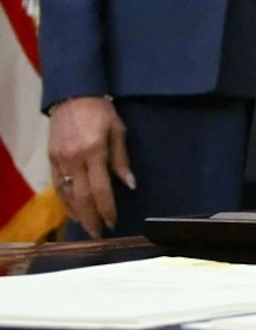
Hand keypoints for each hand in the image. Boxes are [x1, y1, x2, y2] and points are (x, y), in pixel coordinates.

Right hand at [46, 97, 133, 237]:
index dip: (107, 208)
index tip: (113, 222)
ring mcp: (60, 160)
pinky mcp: (51, 159)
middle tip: (99, 233)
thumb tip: (129, 184)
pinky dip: (65, 201)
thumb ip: (121, 159)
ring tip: (87, 226)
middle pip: (82, 196)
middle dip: (92, 217)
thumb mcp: (118, 130)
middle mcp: (74, 159)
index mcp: (94, 152)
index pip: (101, 189)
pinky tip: (73, 210)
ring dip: (78, 213)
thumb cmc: (100, 111)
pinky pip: (58, 185)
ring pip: (67, 194)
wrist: (72, 96)